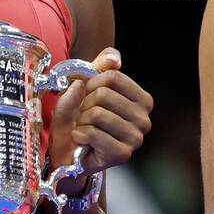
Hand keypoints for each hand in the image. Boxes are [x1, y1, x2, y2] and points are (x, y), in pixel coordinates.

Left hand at [47, 48, 152, 177]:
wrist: (68, 151)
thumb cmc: (78, 117)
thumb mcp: (84, 87)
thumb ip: (97, 67)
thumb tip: (114, 59)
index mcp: (142, 100)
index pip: (113, 76)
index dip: (90, 83)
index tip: (85, 94)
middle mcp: (145, 119)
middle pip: (104, 95)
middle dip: (84, 104)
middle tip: (82, 115)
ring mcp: (136, 138)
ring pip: (98, 114)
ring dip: (81, 120)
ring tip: (82, 127)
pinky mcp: (122, 154)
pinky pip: (93, 134)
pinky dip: (79, 134)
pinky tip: (81, 139)